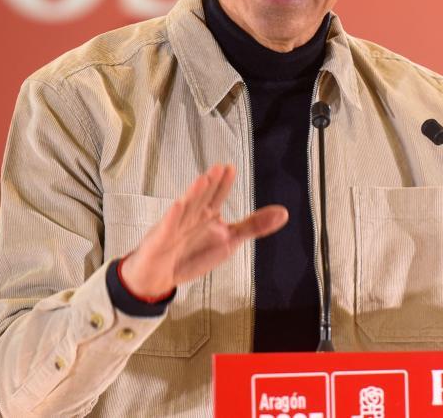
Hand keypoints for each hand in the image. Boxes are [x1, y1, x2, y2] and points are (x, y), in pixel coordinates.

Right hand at [120, 164, 287, 298]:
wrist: (159, 275)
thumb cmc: (192, 254)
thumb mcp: (229, 241)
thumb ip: (254, 226)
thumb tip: (283, 213)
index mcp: (208, 215)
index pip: (217, 195)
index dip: (224, 183)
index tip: (231, 168)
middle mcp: (192, 216)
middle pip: (203, 197)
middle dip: (211, 184)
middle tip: (220, 168)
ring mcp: (176, 225)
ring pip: (187, 206)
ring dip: (194, 193)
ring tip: (204, 180)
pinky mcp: (162, 238)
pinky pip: (169, 226)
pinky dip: (174, 216)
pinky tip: (179, 205)